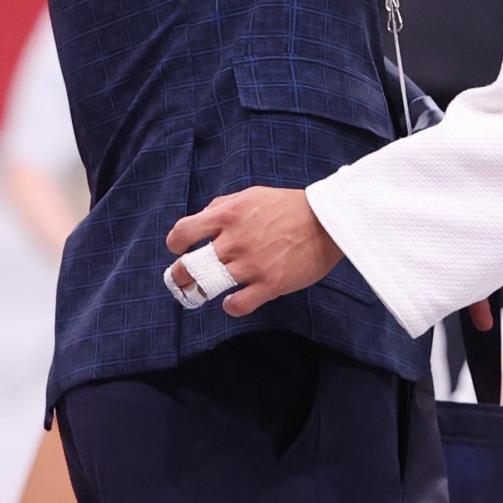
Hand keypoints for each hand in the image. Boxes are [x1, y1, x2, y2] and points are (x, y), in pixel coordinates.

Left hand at [164, 185, 343, 316]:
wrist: (327, 221)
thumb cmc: (289, 206)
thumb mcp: (251, 195)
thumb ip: (223, 206)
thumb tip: (202, 218)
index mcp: (228, 215)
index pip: (183, 232)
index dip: (175, 244)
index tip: (179, 250)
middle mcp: (235, 240)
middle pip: (189, 267)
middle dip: (179, 276)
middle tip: (182, 280)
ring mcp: (251, 264)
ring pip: (209, 288)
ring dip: (201, 293)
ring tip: (203, 293)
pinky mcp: (270, 284)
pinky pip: (238, 305)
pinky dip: (231, 306)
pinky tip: (233, 301)